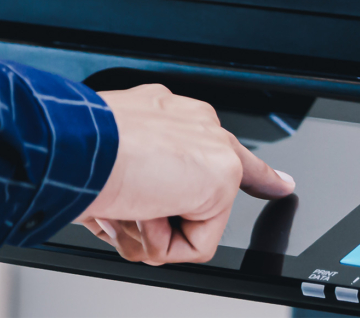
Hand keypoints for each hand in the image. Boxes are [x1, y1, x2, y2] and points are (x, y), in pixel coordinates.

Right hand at [76, 84, 295, 265]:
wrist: (77, 146)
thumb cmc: (77, 150)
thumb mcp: (104, 157)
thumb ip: (135, 175)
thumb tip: (132, 212)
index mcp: (167, 114)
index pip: (214, 146)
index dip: (253, 173)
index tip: (283, 184)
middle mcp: (195, 123)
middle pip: (208, 194)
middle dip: (159, 223)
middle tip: (125, 204)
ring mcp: (213, 146)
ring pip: (190, 223)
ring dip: (144, 231)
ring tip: (124, 199)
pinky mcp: (223, 175)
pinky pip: (195, 246)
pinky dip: (158, 244)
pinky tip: (141, 211)